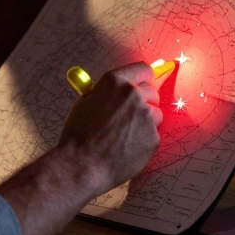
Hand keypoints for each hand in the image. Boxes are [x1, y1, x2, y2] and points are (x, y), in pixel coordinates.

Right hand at [55, 61, 162, 193]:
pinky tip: (126, 148)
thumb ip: (105, 93)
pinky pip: (153, 135)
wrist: (82, 164)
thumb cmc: (79, 135)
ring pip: (155, 115)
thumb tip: (117, 90)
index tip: (144, 84)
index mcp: (115, 82)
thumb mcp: (85, 102)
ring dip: (145, 123)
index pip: (143, 69)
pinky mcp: (153, 137)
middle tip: (132, 115)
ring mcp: (146, 116)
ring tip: (124, 136)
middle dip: (145, 102)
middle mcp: (134, 95)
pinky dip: (143, 141)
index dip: (143, 78)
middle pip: (152, 92)